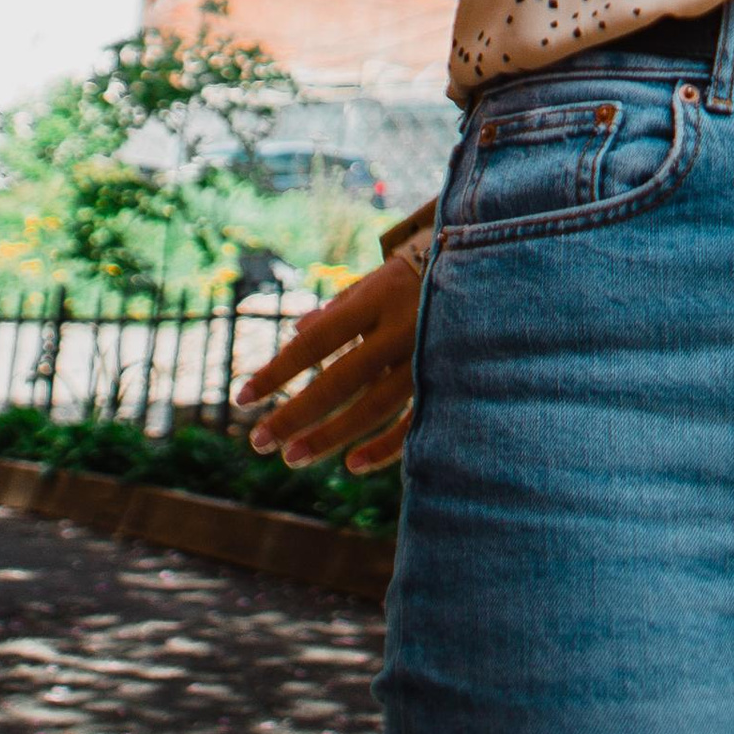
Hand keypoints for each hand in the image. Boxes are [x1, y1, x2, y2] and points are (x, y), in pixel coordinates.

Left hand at [234, 237, 427, 474]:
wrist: (492, 269)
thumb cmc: (421, 277)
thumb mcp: (378, 282)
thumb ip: (340, 308)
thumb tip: (298, 333)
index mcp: (377, 298)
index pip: (316, 341)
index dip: (278, 370)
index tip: (241, 398)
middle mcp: (401, 327)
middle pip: (340, 379)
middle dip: (296, 413)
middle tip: (259, 442)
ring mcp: (427, 356)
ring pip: (373, 407)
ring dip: (330, 436)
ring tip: (291, 458)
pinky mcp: (449, 379)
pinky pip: (415, 420)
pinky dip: (384, 447)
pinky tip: (352, 464)